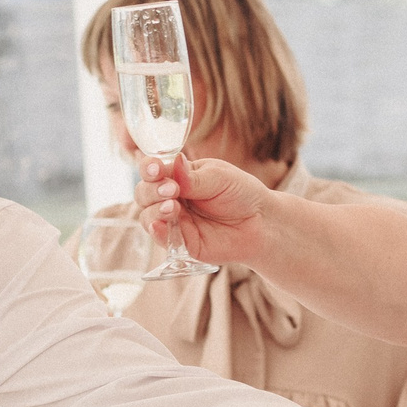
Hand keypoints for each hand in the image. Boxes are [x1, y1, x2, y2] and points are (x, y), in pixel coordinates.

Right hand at [139, 155, 273, 267]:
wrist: (261, 222)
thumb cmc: (242, 194)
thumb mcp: (219, 177)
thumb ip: (193, 176)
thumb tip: (173, 163)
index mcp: (178, 176)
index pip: (152, 170)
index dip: (148, 168)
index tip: (155, 169)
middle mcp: (171, 198)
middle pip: (144, 192)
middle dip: (152, 190)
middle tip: (172, 190)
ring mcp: (175, 221)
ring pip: (147, 216)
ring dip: (154, 210)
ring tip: (172, 207)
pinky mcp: (181, 243)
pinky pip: (161, 238)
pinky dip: (157, 231)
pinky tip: (161, 225)